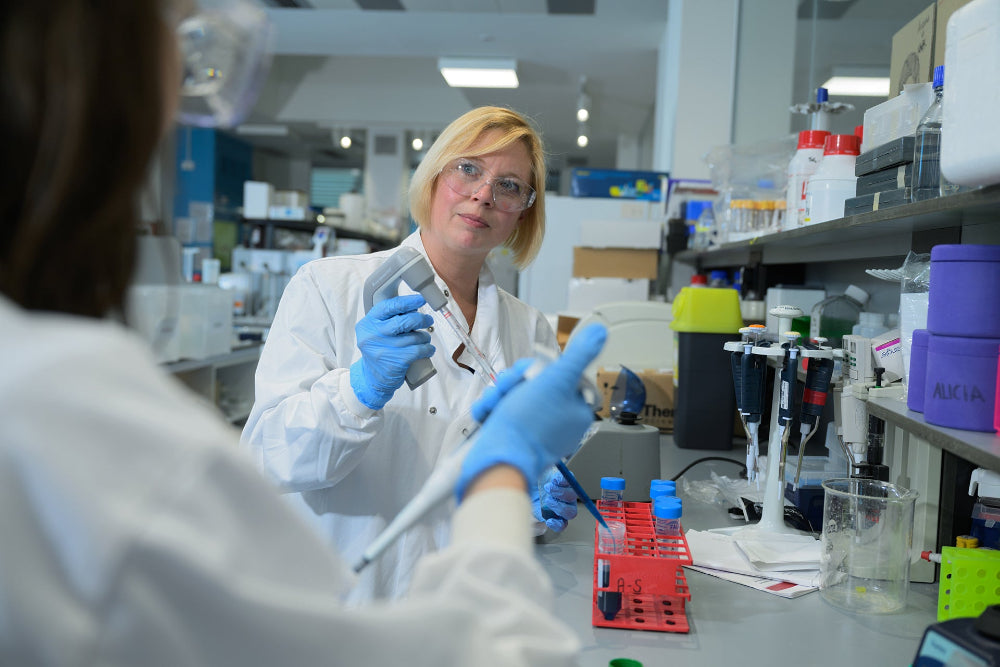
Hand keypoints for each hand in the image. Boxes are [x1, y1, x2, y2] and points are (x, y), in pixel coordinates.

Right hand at [350, 294, 434, 409]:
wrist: (372, 379)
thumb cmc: (379, 351)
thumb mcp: (376, 332)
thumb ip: (389, 319)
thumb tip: (414, 307)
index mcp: (368, 323)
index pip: (389, 307)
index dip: (407, 302)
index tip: (421, 299)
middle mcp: (373, 335)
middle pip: (404, 321)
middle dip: (420, 319)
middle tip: (428, 320)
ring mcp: (384, 349)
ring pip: (414, 336)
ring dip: (425, 337)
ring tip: (424, 339)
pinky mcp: (396, 362)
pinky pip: (419, 350)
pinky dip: (428, 348)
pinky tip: (428, 349)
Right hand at [456, 323, 606, 498]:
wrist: (497, 460)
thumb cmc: (528, 424)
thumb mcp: (556, 381)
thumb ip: (578, 356)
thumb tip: (599, 332)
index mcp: (575, 409)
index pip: (558, 374)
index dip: (539, 371)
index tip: (529, 375)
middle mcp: (558, 421)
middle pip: (533, 384)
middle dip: (513, 383)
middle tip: (508, 390)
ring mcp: (535, 431)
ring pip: (514, 396)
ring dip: (499, 396)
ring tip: (494, 406)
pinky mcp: (514, 438)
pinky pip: (501, 413)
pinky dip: (491, 411)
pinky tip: (487, 415)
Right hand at [532, 467, 578, 531]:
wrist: (528, 475)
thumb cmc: (528, 494)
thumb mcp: (528, 507)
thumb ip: (533, 516)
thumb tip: (538, 520)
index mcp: (555, 515)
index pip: (561, 525)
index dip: (557, 525)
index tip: (549, 521)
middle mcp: (564, 505)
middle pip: (570, 512)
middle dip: (559, 508)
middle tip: (547, 500)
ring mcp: (567, 492)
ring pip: (572, 496)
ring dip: (561, 493)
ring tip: (547, 487)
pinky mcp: (566, 479)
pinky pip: (569, 480)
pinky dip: (562, 481)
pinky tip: (553, 480)